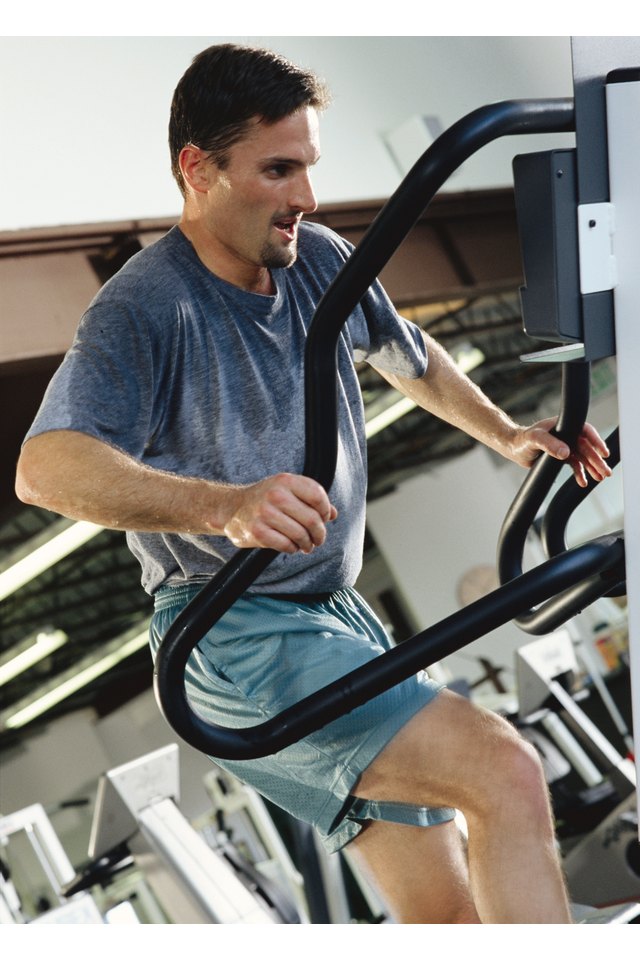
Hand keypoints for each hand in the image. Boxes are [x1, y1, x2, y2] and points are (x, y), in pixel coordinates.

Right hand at [223, 473, 337, 553]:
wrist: (232, 508)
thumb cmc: (266, 499)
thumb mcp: (287, 490)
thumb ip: (311, 498)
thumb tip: (333, 514)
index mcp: (285, 481)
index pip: (317, 496)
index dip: (325, 511)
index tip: (324, 519)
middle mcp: (275, 494)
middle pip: (312, 519)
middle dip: (319, 533)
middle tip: (318, 539)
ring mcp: (265, 513)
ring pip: (300, 535)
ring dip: (308, 544)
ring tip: (307, 545)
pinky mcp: (257, 531)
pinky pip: (286, 545)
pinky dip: (293, 548)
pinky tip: (292, 546)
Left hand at [510, 418, 611, 487]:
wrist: (514, 448)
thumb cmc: (523, 439)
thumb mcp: (535, 439)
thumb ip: (549, 444)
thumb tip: (566, 453)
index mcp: (564, 425)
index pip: (585, 431)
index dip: (596, 441)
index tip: (604, 453)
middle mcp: (567, 435)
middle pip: (587, 447)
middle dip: (597, 460)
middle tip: (605, 472)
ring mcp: (565, 446)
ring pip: (583, 458)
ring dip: (591, 468)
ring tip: (599, 478)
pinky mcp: (561, 457)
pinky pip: (574, 465)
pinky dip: (579, 473)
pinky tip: (583, 482)